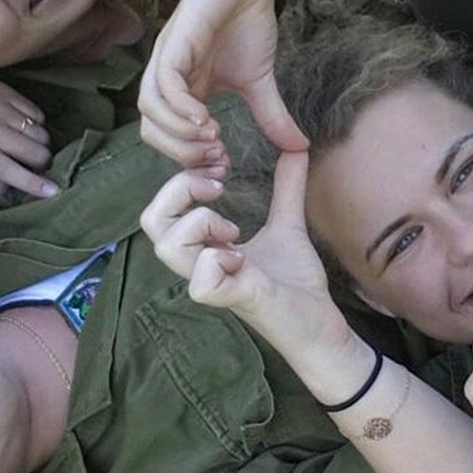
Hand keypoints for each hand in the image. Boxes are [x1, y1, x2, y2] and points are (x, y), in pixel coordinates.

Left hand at [0, 77, 56, 199]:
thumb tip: (7, 194)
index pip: (16, 173)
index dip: (37, 185)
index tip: (53, 191)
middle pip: (39, 153)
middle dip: (42, 163)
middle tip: (36, 164)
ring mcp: (3, 109)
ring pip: (42, 133)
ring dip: (40, 143)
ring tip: (29, 144)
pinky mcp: (9, 93)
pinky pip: (37, 113)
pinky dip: (35, 123)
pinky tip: (24, 124)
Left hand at [138, 0, 307, 168]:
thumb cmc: (246, 24)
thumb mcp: (260, 81)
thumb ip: (271, 116)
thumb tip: (299, 147)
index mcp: (182, 92)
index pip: (171, 139)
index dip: (192, 161)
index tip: (223, 170)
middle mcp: (167, 80)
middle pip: (152, 132)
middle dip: (183, 154)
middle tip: (217, 160)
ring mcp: (166, 62)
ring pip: (150, 111)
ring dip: (180, 135)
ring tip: (213, 140)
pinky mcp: (172, 44)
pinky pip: (163, 84)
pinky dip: (180, 108)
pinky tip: (207, 120)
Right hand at [139, 152, 347, 353]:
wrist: (321, 326)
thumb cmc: (296, 283)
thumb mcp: (288, 224)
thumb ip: (286, 188)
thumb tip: (296, 147)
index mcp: (206, 245)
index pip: (163, 207)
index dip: (182, 176)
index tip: (219, 166)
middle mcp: (200, 263)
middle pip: (151, 221)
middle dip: (179, 190)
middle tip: (218, 189)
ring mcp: (214, 282)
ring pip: (167, 246)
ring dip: (200, 223)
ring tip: (233, 228)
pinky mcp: (235, 299)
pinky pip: (202, 280)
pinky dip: (219, 259)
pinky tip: (243, 260)